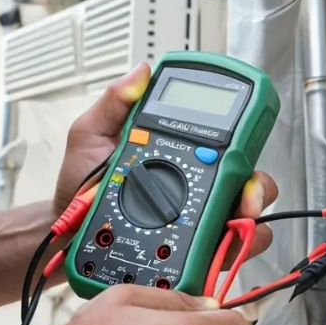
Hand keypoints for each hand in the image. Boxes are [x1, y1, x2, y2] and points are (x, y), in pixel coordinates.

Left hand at [53, 63, 278, 264]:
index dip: (245, 133)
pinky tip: (221, 245)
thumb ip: (114, 103)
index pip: (225, 139)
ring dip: (250, 215)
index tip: (245, 135)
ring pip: (248, 215)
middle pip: (248, 179)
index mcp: (180, 154)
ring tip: (237, 218)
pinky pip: (230, 250)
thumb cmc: (80, 187)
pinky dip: (235, 248)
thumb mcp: (91, 136)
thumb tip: (140, 73)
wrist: (69, 233)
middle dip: (256, 183)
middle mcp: (198, 185)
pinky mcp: (196, 251)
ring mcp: (200, 219)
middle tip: (244, 187)